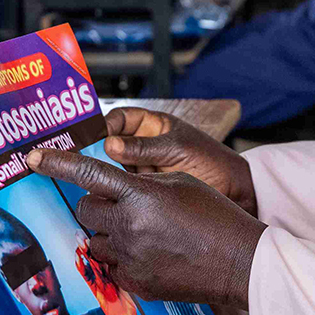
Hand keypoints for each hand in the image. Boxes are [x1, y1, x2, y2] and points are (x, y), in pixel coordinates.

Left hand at [27, 148, 264, 307]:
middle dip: (95, 205)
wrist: (239, 261)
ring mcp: (130, 258)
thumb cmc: (215, 216)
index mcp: (141, 194)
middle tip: (121, 206)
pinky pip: (112, 267)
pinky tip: (152, 255)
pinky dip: (124, 259)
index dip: (56, 163)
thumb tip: (113, 189)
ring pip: (96, 241)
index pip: (87, 174)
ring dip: (110, 234)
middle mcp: (129, 226)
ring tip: (144, 234)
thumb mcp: (180, 183)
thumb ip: (141, 183)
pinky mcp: (135, 283)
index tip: (31, 157)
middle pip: (85, 210)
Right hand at [103, 108, 257, 215]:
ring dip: (102, 173)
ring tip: (90, 180)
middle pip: (108, 144)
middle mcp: (142, 145)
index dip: (105, 125)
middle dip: (95, 151)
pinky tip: (103, 196)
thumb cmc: (212, 161)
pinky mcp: (143, 190)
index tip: (96, 137)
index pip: (119, 118)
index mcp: (152, 125)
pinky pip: (121, 187)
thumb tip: (110, 144)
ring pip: (111, 168)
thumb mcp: (178, 149)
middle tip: (81, 161)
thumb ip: (145, 148)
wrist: (234, 192)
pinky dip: (112, 191)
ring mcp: (141, 168)